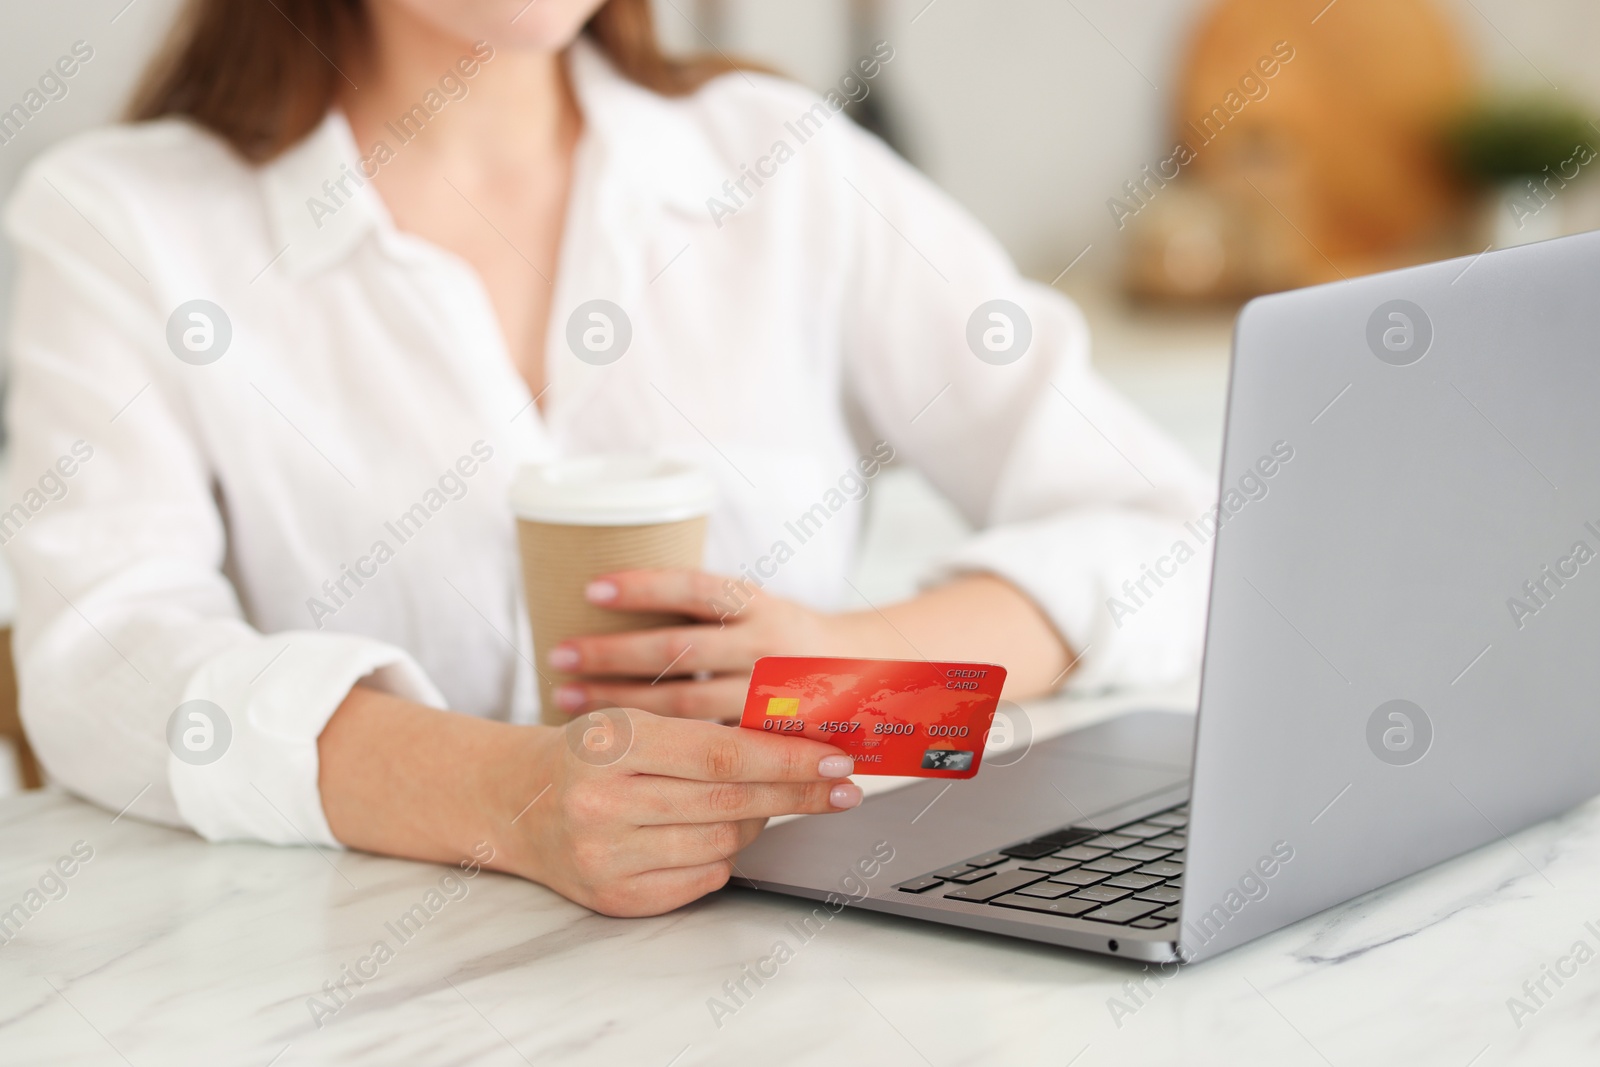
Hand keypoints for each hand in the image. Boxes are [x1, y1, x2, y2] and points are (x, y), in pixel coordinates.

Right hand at [516, 707, 860, 915]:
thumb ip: (709, 734)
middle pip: (730, 802)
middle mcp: (603, 803)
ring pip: (722, 844)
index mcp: (612, 743)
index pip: (722, 754)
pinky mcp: (614, 898)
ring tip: (761, 804)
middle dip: (796, 794)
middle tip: (841, 787)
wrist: (517, 801)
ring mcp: (605, 857)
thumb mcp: (637, 721)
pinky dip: (722, 855)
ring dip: (756, 823)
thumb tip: (800, 744)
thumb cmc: (590, 752)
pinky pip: (701, 879)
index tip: (836, 759)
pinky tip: (715, 834)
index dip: (787, 760)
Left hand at [547, 569, 863, 722]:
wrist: (873, 682)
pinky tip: (616, 742)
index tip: (591, 587)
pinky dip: (658, 742)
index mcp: (761, 605)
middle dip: (613, 653)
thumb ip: (707, 610)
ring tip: (567, 697)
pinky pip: (705, 743)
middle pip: (679, 650)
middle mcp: (768, 647)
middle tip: (559, 654)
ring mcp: (770, 696)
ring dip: (621, 700)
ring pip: (686, 702)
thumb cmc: (791, 641)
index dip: (644, 587)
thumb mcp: (760, 609)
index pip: (697, 589)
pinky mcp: (770, 739)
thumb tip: (612, 594)